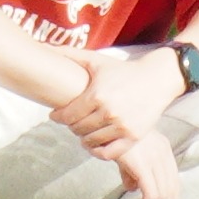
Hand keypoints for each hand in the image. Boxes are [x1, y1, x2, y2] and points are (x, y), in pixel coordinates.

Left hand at [45, 47, 175, 157]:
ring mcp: (123, 126)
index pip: (67, 115)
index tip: (55, 114)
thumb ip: (69, 55)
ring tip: (82, 131)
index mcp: (97, 95)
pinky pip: (111, 153)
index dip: (58, 116)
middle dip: (71, 125)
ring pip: (92, 141)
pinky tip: (95, 144)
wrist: (156, 80)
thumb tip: (42, 45)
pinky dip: (99, 152)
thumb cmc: (122, 70)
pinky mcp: (134, 136)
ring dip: (84, 138)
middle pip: (78, 129)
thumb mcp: (95, 60)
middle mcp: (109, 113)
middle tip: (71, 121)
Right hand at [94, 121, 182, 198]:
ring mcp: (154, 158)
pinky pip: (151, 195)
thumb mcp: (123, 152)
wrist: (96, 118)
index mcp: (161, 147)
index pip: (173, 178)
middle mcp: (162, 152)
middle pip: (170, 188)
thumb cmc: (106, 132)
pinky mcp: (143, 165)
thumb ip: (130, 170)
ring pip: (162, 195)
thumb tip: (132, 189)